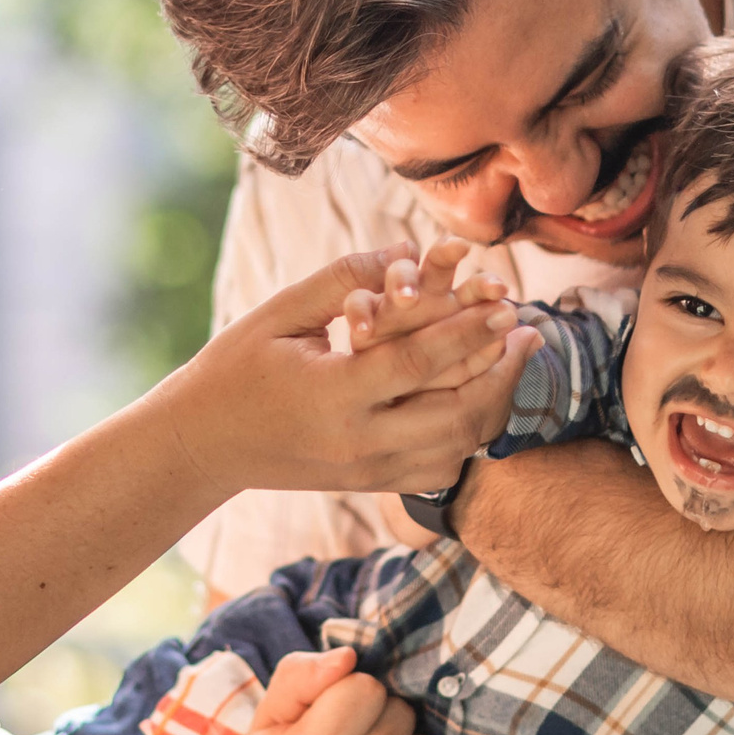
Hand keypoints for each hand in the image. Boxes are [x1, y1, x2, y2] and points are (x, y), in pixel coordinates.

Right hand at [146, 245, 538, 498]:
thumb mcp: (279, 315)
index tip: (507, 301)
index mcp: (331, 396)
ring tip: (513, 358)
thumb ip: (342, 278)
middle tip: (529, 329)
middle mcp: (357, 443)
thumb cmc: (235, 368)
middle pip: (456, 414)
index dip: (468, 330)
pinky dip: (470, 434)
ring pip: (458, 446)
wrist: (204, 445)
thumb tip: (408, 250)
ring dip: (495, 402)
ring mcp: (368, 472)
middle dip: (501, 370)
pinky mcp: (373, 485)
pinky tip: (480, 396)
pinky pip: (441, 467)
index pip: (417, 362)